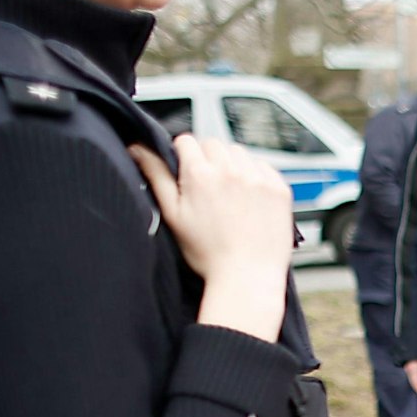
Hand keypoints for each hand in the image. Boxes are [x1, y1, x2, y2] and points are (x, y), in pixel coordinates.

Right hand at [132, 134, 291, 340]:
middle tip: (207, 188)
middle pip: (213, 144)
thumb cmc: (208, 253)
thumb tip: (138, 149)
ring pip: (238, 152)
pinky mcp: (279, 187)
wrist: (248, 276)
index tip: (185, 171)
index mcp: (201, 174)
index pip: (186, 141)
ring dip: (231, 165)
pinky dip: (255, 175)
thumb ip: (156, 176)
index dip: (182, 155)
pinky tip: (248, 198)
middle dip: (207, 159)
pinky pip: (263, 166)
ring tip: (228, 194)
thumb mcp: (173, 214)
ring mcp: (258, 177)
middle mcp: (231, 170)